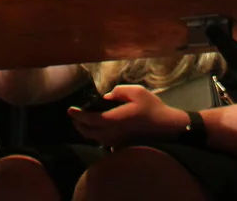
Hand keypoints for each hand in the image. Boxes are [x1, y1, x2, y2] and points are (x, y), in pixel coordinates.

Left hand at [66, 84, 184, 147]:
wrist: (166, 127)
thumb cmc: (152, 108)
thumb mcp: (137, 92)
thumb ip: (119, 91)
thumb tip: (106, 96)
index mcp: (113, 119)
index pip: (90, 119)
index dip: (78, 114)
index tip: (70, 109)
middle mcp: (111, 133)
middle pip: (89, 132)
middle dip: (78, 124)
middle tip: (74, 116)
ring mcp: (116, 141)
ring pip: (95, 139)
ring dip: (86, 131)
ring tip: (83, 123)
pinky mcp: (121, 145)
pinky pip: (104, 143)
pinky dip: (96, 137)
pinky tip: (97, 131)